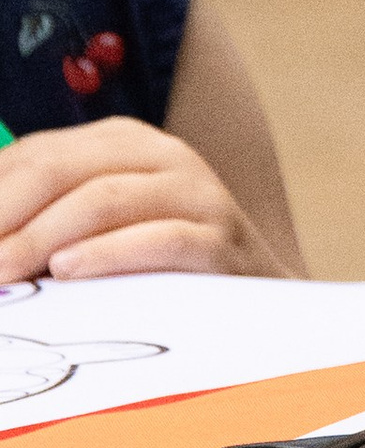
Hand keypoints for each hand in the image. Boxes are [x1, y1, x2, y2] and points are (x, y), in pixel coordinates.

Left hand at [0, 120, 296, 281]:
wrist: (255, 303)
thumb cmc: (159, 270)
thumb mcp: (98, 231)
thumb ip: (43, 222)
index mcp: (122, 143)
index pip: (36, 156)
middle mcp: (161, 156)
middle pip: (62, 169)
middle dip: (4, 216)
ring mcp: (198, 194)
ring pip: (105, 198)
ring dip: (41, 238)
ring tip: (2, 273)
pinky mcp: (222, 240)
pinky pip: (160, 239)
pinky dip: (108, 254)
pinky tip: (68, 273)